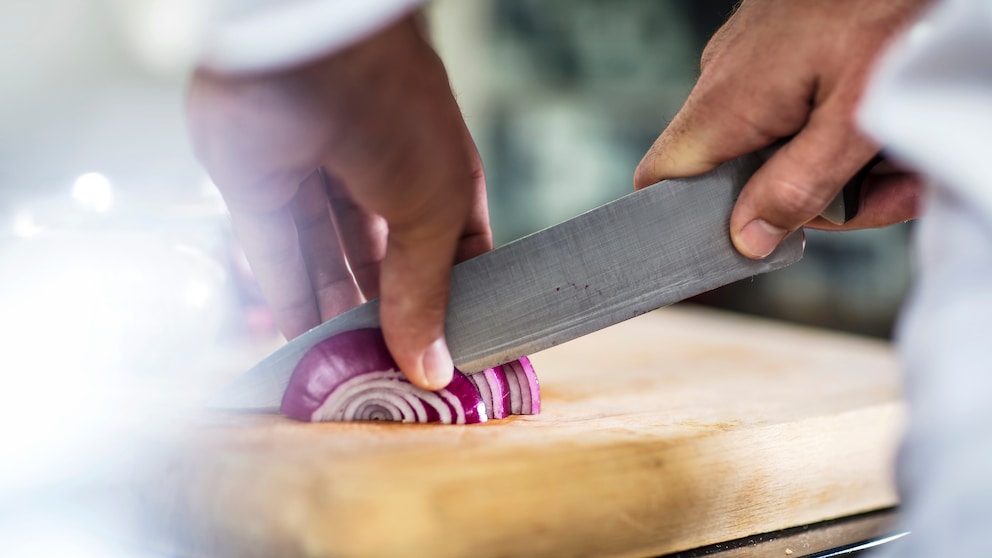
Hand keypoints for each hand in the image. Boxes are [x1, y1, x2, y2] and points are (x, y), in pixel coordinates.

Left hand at [188, 16, 490, 389]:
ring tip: (347, 372)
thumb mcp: (433, 211)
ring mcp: (317, 178)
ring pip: (327, 262)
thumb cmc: (396, 113)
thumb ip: (427, 293)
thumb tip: (433, 367)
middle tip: (392, 376)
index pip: (454, 252)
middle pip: (385, 263)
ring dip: (335, 316)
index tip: (450, 359)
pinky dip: (286, 299)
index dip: (454, 304)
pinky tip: (299, 344)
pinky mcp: (258, 184)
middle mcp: (379, 178)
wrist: (308, 49)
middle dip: (388, 317)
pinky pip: (275, 253)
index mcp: (438, 175)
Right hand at [634, 0, 928, 258]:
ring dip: (837, 166)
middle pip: (739, 176)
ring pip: (773, 147)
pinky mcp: (775, 51)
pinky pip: (791, 112)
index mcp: (726, 104)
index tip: (732, 248)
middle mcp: (723, 82)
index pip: (661, 180)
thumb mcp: (857, 115)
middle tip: (883, 194)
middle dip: (813, 200)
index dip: (681, 224)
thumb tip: (746, 239)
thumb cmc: (889, 7)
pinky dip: (836, 128)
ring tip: (898, 158)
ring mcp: (747, 63)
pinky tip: (881, 127)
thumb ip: (798, 186)